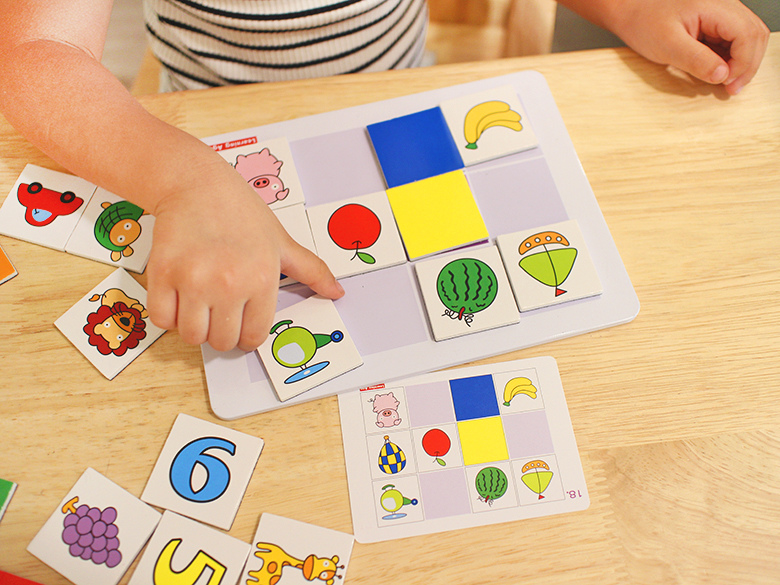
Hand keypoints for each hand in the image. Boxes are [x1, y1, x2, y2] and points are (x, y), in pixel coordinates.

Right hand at [145, 161, 343, 351]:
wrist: (195, 183)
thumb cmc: (241, 211)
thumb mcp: (281, 241)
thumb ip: (311, 270)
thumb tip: (336, 292)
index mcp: (261, 279)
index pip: (254, 337)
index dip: (248, 335)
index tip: (242, 323)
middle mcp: (228, 283)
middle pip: (222, 341)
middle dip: (222, 332)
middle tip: (221, 310)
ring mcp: (192, 280)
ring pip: (193, 336)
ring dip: (196, 327)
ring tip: (201, 304)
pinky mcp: (162, 274)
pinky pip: (162, 320)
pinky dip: (169, 316)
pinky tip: (180, 298)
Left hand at [608, 0, 768, 93]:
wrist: (630, 12)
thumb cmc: (643, 22)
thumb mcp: (667, 45)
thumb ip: (696, 60)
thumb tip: (722, 75)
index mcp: (715, 7)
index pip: (747, 35)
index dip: (743, 63)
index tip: (727, 84)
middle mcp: (723, 7)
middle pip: (755, 35)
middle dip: (747, 65)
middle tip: (731, 89)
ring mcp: (721, 14)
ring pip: (747, 39)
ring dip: (741, 63)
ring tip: (726, 84)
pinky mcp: (714, 23)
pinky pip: (733, 41)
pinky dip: (731, 59)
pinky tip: (718, 73)